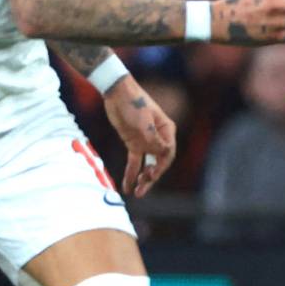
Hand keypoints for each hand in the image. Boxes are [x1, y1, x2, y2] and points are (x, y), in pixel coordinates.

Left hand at [104, 76, 176, 196]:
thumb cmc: (134, 103)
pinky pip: (134, 162)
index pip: (168, 154)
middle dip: (151, 177)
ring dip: (142, 179)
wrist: (116, 93)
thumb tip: (164, 153)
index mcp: (166, 131)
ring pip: (147, 165)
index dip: (161, 166)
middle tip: (142, 189)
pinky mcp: (133, 143)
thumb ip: (153, 138)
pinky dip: (131, 174)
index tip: (151, 174)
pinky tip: (127, 186)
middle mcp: (158, 138)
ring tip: (136, 192)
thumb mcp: (143, 121)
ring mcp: (145, 141)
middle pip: (159, 162)